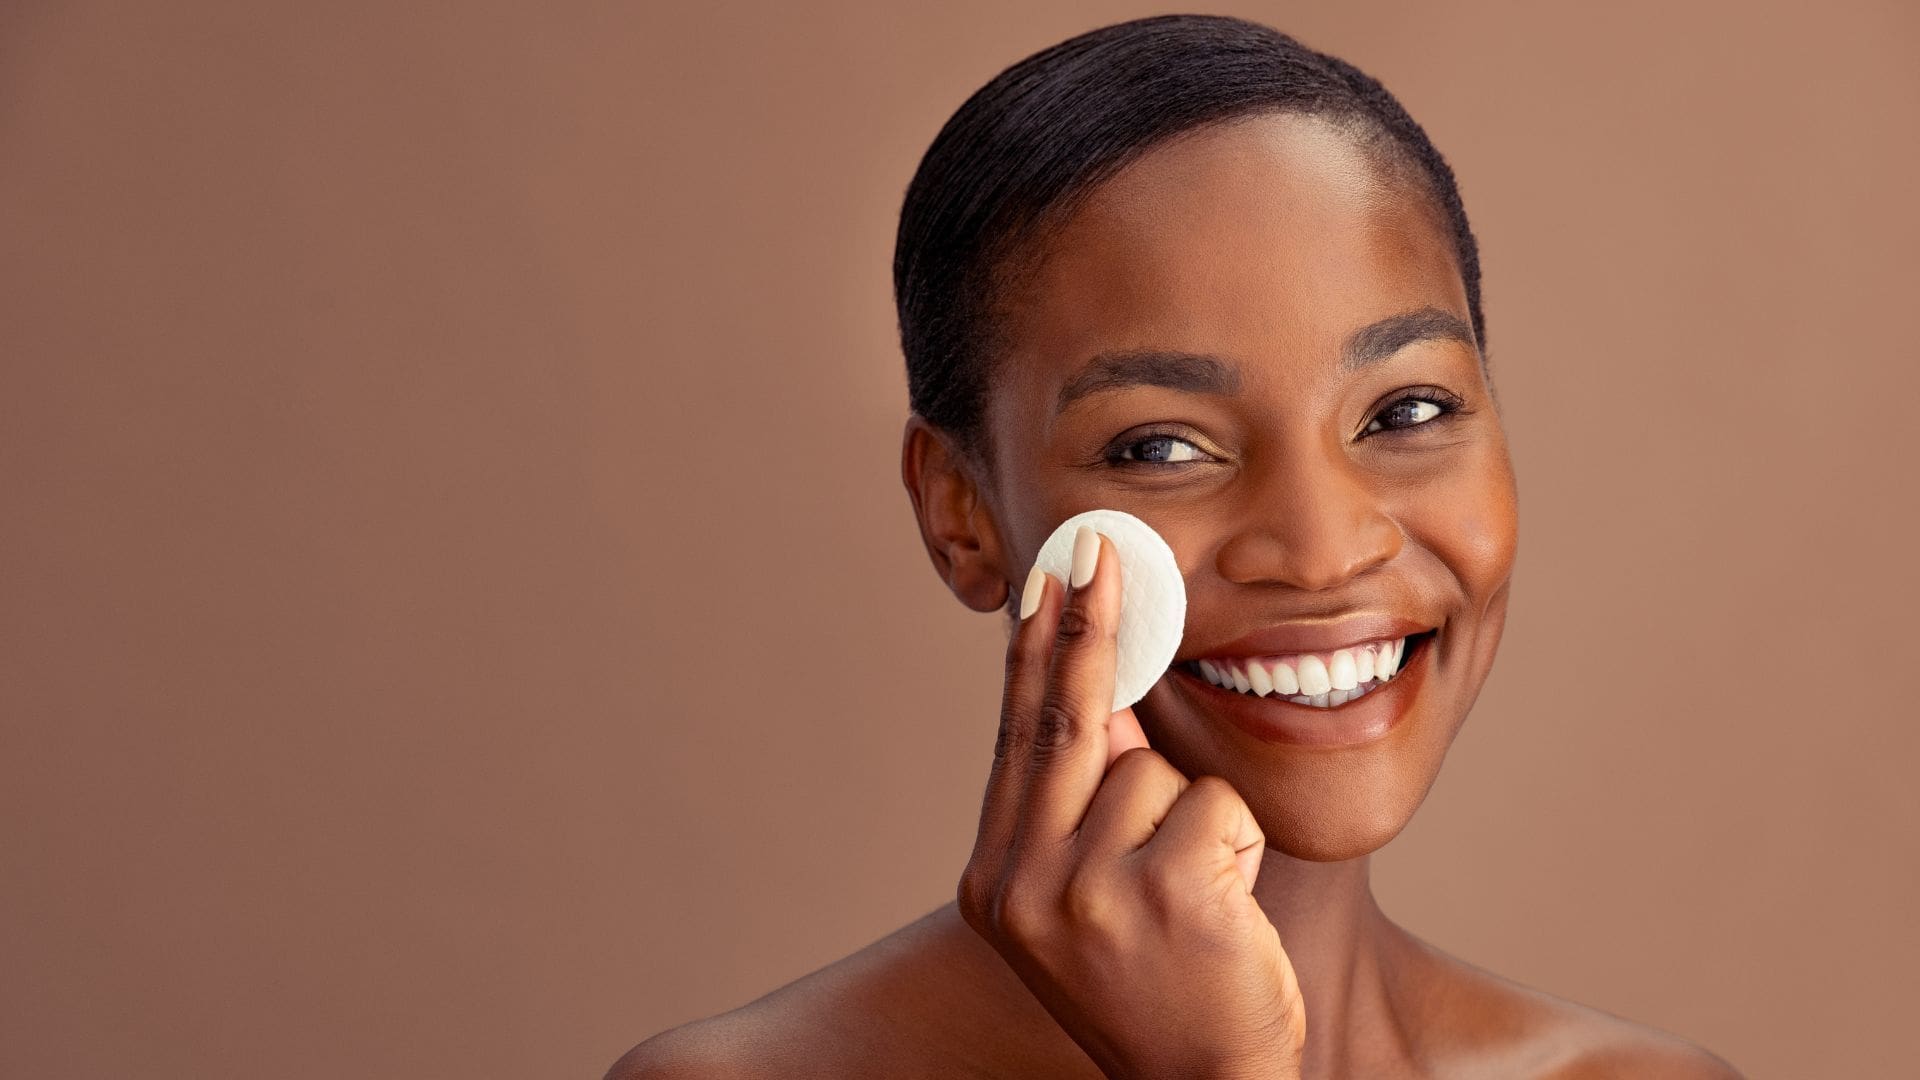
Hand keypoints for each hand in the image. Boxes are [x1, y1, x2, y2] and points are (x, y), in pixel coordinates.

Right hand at [957, 526, 1306, 1079]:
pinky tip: (1222, 911)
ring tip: (1194, 901)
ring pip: (1156, 773)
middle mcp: (1022, 886)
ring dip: (1194, 819)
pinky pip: (1214, 807)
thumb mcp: (1087, 903)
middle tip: (1099, 551)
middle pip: (1065, 723)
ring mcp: (1086, 893)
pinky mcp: (1162, 894)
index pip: (1017, 742)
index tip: (1046, 585)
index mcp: (995, 883)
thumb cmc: (1158, 987)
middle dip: (1086, 629)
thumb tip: (1110, 693)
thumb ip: (1082, 810)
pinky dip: (1234, 844)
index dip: (1035, 656)